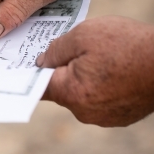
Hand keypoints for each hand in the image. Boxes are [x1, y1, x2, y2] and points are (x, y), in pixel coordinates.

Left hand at [37, 16, 153, 126]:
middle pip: (61, 90)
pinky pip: (100, 101)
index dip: (31, 76)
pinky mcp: (119, 118)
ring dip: (85, 80)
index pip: (37, 88)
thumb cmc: (128, 45)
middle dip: (65, 71)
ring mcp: (103, 118)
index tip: (25, 69)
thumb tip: (41, 62)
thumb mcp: (83, 35)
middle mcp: (83, 111)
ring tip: (106, 61)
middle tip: (80, 52)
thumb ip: (55, 50)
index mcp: (70, 93)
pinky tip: (117, 72)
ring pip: (81, 95)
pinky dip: (102, 88)